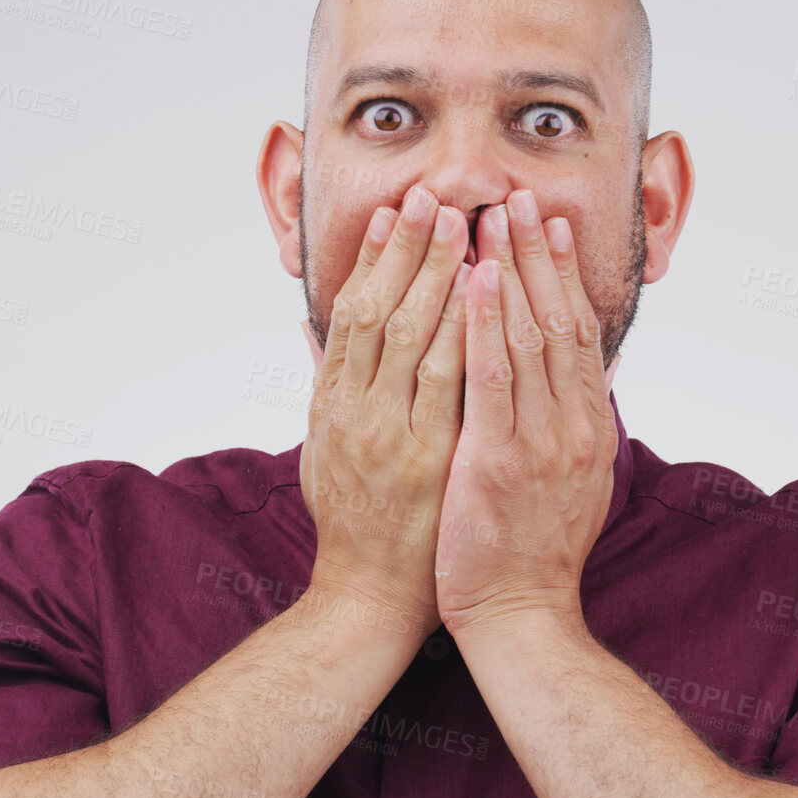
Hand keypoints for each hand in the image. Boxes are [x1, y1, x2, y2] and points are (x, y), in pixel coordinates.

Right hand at [299, 185, 471, 641]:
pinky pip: (447, 382)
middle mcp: (354, 410)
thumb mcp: (324, 451)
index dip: (374, 258)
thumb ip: (326, 388)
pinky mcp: (424, 459)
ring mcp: (389, 433)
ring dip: (438, 273)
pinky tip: (482, 292)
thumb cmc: (356, 528)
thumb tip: (314, 331)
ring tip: (461, 223)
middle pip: (381, 309)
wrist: (367, 602)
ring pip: (412, 334)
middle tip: (432, 195)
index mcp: (332, 404)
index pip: (353, 312)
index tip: (395, 213)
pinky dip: (464, 331)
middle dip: (409, 249)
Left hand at [434, 189, 618, 635]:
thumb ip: (573, 423)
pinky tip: (471, 280)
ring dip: (507, 269)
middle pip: (557, 320)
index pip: (578, 332)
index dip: (563, 273)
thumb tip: (587, 373)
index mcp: (588, 427)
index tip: (548, 224)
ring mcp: (540, 443)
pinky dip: (482, 324)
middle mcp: (573, 426)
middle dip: (535, 253)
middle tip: (517, 197)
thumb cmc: (531, 552)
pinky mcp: (499, 461)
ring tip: (490, 217)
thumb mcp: (571, 480)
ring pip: (527, 337)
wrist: (521, 618)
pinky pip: (490, 379)